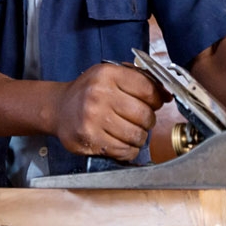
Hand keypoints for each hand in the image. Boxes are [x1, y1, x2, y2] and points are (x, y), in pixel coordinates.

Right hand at [54, 63, 169, 160]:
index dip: (157, 99)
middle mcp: (99, 95)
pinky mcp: (90, 139)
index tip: (154, 103)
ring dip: (138, 136)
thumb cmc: (87, 92)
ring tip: (129, 131)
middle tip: (139, 119)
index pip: (148, 89)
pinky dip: (128, 150)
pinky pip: (124, 151)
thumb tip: (166, 94)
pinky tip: (121, 142)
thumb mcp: (109, 75)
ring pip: (137, 135)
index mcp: (107, 75)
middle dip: (147, 120)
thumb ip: (138, 79)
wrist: (58, 108)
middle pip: (144, 114)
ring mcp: (93, 119)